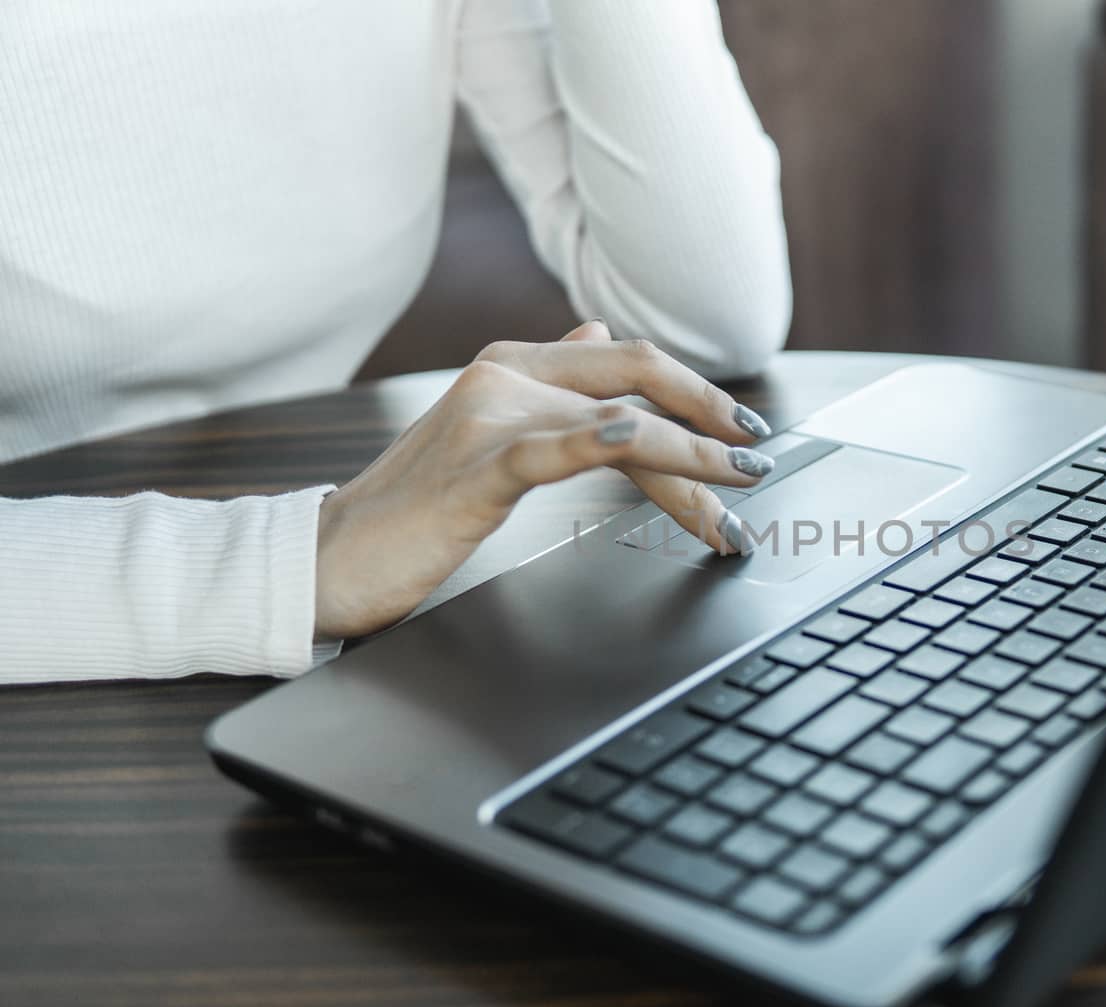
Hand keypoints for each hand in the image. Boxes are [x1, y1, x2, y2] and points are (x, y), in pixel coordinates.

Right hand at [313, 320, 774, 639]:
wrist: (329, 558)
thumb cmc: (412, 510)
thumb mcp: (487, 434)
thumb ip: (546, 384)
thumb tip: (597, 333)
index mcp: (512, 366)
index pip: (628, 363)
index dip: (696, 391)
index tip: (743, 432)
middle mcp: (505, 376)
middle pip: (637, 378)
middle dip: (712, 416)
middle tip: (760, 459)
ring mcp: (489, 417)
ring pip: (618, 421)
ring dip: (693, 461)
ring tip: (737, 495)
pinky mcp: (476, 469)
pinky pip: (557, 448)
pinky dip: (609, 442)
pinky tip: (644, 442)